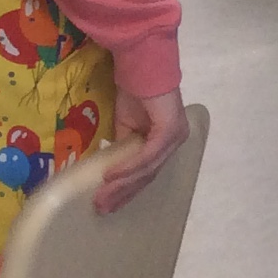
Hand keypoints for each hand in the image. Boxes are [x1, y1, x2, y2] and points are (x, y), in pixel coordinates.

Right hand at [95, 88, 187, 213]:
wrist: (140, 68)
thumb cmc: (134, 95)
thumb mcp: (126, 129)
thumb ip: (124, 149)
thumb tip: (109, 173)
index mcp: (166, 142)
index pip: (148, 173)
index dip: (128, 191)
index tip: (108, 205)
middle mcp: (175, 140)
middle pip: (148, 175)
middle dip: (123, 194)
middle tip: (102, 209)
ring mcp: (175, 136)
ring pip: (148, 170)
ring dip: (122, 185)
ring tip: (101, 198)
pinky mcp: (170, 130)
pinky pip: (148, 156)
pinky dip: (129, 168)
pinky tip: (111, 176)